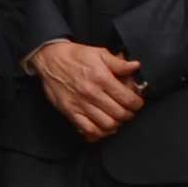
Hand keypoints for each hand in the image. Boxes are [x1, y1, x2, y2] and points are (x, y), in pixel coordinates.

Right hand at [31, 39, 145, 141]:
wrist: (50, 59)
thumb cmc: (76, 56)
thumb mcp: (100, 53)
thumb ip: (119, 63)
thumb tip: (135, 66)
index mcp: (102, 78)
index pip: (128, 99)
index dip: (137, 103)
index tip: (137, 102)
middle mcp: (92, 93)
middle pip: (120, 114)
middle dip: (129, 114)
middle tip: (128, 110)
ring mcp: (81, 104)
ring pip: (107, 125)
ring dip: (116, 124)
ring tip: (116, 117)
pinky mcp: (71, 112)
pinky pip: (88, 130)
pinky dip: (99, 133)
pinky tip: (102, 127)